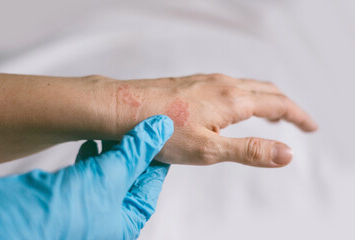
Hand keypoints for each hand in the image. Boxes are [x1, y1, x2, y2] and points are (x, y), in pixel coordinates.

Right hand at [0, 115, 172, 239]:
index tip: (158, 132)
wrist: (21, 218)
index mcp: (129, 217)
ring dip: (113, 148)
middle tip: (137, 124)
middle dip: (133, 148)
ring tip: (114, 128)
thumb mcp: (112, 176)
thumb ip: (137, 151)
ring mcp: (93, 203)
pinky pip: (91, 170)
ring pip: (111, 169)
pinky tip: (90, 142)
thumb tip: (160, 129)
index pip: (152, 180)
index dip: (156, 154)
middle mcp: (113, 214)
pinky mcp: (74, 193)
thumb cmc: (68, 212)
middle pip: (132, 173)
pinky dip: (92, 154)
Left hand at [105, 73, 317, 166]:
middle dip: (286, 106)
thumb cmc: (160, 129)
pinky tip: (236, 106)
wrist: (124, 108)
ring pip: (248, 87)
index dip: (298, 116)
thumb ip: (249, 151)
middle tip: (297, 120)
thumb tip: (286, 153)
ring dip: (266, 100)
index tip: (310, 126)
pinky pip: (230, 86)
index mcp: (232, 99)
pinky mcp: (193, 83)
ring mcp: (207, 81)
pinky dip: (245, 96)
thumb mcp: (209, 149)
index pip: (278, 104)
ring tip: (273, 114)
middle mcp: (222, 84)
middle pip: (266, 91)